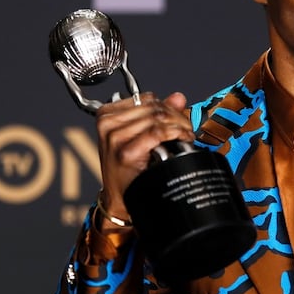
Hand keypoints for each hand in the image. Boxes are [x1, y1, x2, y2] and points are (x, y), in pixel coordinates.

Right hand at [96, 91, 193, 222]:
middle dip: (177, 117)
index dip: (169, 106)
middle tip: (186, 128)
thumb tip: (178, 97)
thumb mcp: (139, 134)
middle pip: (155, 108)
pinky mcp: (126, 151)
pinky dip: (176, 133)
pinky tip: (182, 139)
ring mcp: (115, 137)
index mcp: (107, 114)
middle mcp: (108, 123)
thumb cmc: (127, 167)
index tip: (179, 117)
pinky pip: (157, 133)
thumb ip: (158, 113)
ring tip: (185, 135)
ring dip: (179, 126)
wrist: (120, 195)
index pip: (148, 99)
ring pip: (158, 119)